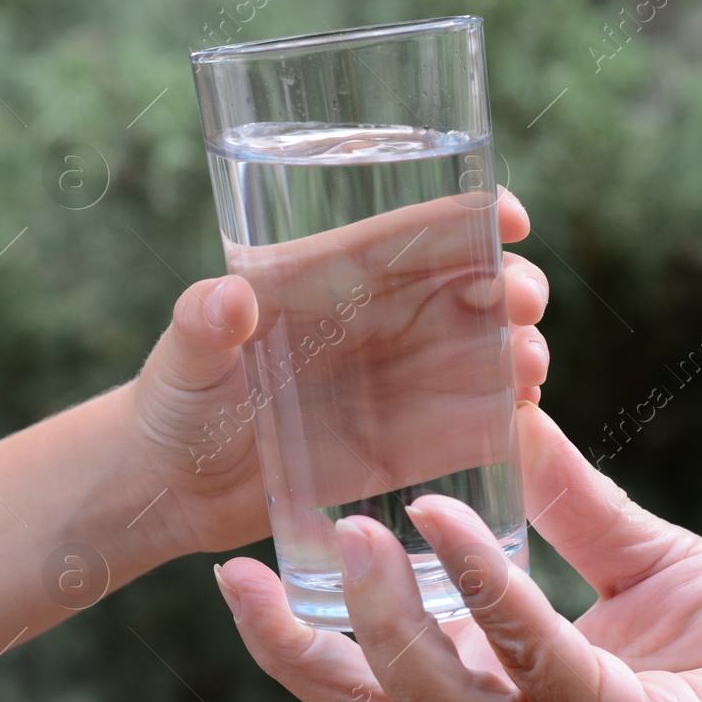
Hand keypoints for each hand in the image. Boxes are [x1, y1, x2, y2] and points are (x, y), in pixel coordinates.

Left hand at [127, 187, 549, 555]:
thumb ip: (201, 324)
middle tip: (522, 302)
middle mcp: (377, 322)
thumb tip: (227, 297)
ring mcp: (398, 383)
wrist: (175, 485)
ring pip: (483, 352)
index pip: (411, 231)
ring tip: (528, 368)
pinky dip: (509, 414)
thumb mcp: (182, 357)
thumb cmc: (174, 402)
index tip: (509, 216)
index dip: (469, 216)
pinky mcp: (406, 446)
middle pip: (466, 286)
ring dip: (519, 350)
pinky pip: (473, 423)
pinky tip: (525, 417)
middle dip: (510, 283)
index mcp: (331, 278)